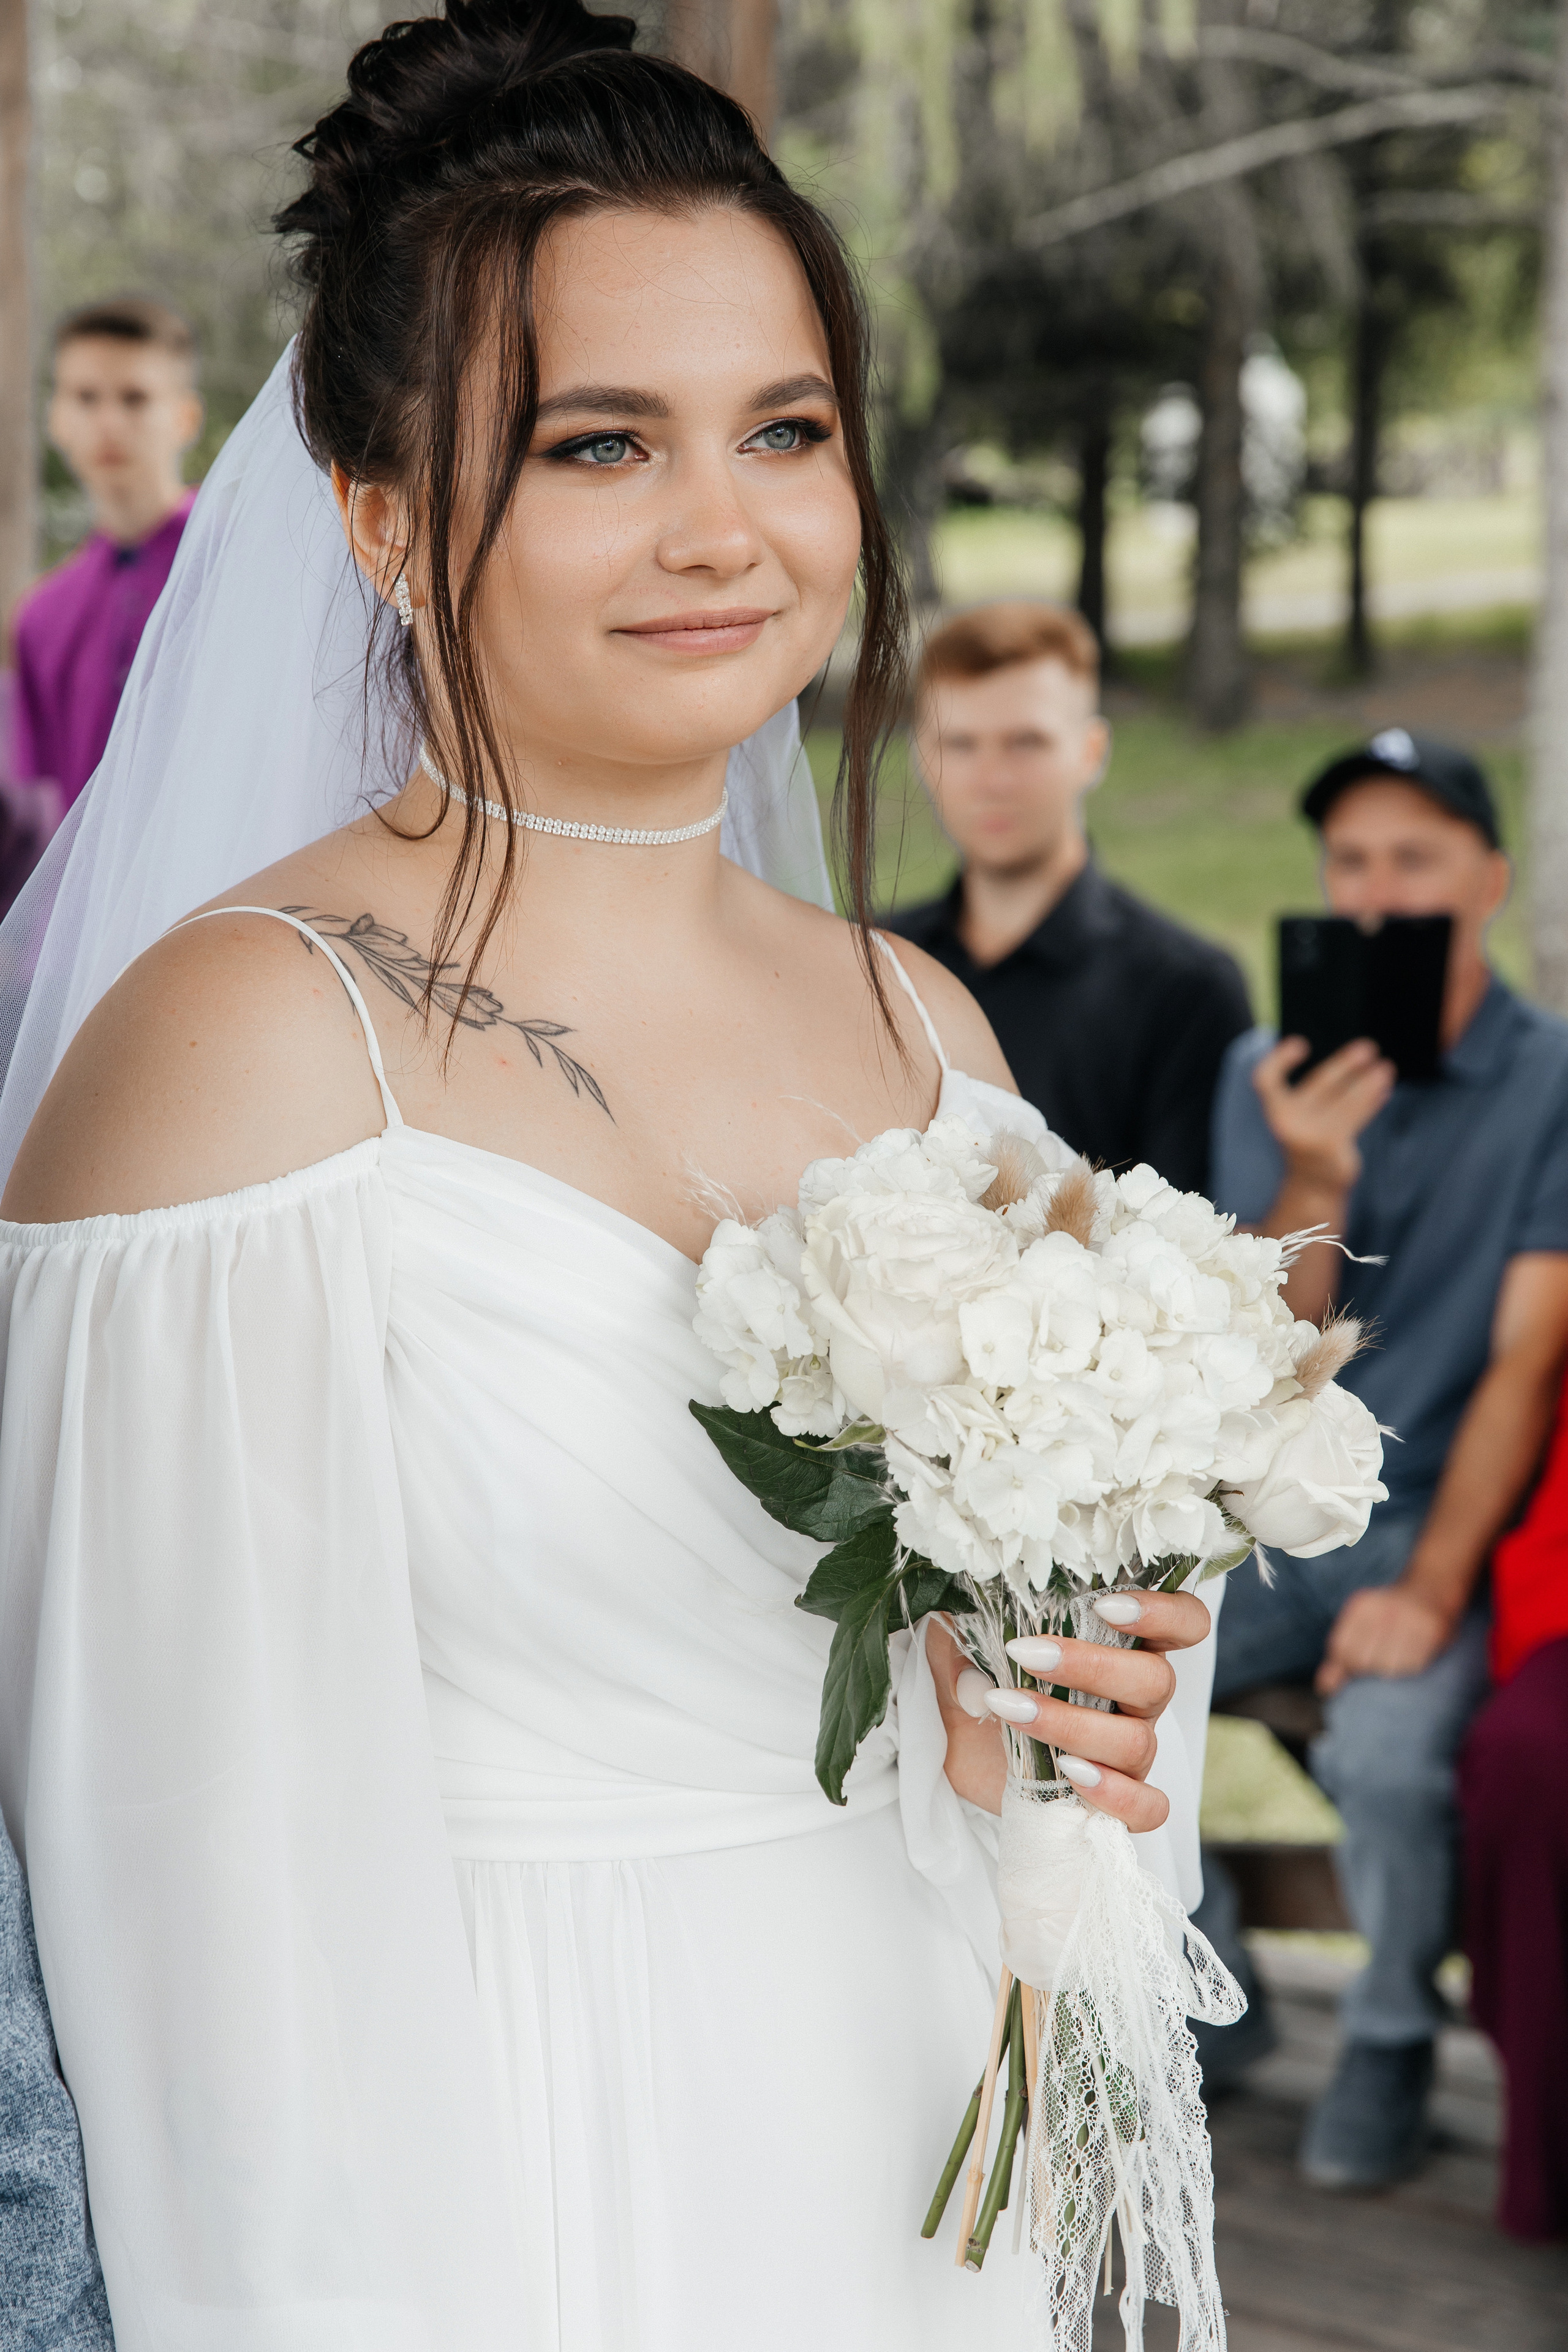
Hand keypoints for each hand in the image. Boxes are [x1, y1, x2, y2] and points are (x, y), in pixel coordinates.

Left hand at [929, 1590, 1210, 1831]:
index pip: (1183, 1624)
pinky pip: (1149, 1807)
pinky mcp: (1118, 1802)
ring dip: (1072, 1723)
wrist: (963, 1763)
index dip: (1163, 1613)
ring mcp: (1130, 1753)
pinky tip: (1070, 1773)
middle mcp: (1136, 1700)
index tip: (1105, 1606)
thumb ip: (957, 1642)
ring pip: (1138, 1741)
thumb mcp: (956, 1657)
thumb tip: (963, 1660)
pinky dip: (1118, 1794)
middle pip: (1156, 1681)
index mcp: (1121, 1648)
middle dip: (1092, 1665)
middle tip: (1025, 1652)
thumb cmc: (978, 1693)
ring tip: (1012, 1710)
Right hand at [1252, 1036, 1394, 1192]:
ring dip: (1367, 1083)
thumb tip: (1356, 1059)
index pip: (1265, 1080)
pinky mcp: (1329, 1145)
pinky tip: (1383, 1091)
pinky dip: (1370, 1102)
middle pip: (1318, 1083)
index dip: (1278, 1060)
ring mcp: (1307, 1135)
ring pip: (1344, 1100)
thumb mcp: (1304, 1114)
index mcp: (1274, 1110)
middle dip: (1344, 1064)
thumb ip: (1320, 1090)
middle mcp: (1285, 1122)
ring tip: (1387, 1067)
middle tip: (1368, 1047)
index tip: (1301, 1043)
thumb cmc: (1311, 1139)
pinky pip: (1355, 1117)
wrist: (1313, 1185)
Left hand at [1316, 1582, 1454, 1694]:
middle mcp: (1384, 1609)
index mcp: (1362, 1606)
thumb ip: (1340, 1655)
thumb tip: (1325, 1687)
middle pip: (1363, 1660)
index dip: (1346, 1665)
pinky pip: (1414, 1665)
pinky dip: (1411, 1668)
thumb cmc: (1389, 1617)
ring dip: (1390, 1671)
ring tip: (1396, 1661)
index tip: (1358, 1665)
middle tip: (1379, 1665)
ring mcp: (1408, 1619)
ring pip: (1388, 1667)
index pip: (1341, 1648)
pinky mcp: (1431, 1630)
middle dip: (1368, 1670)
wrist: (1431, 1590)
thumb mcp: (1360, 1626)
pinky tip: (1413, 1659)